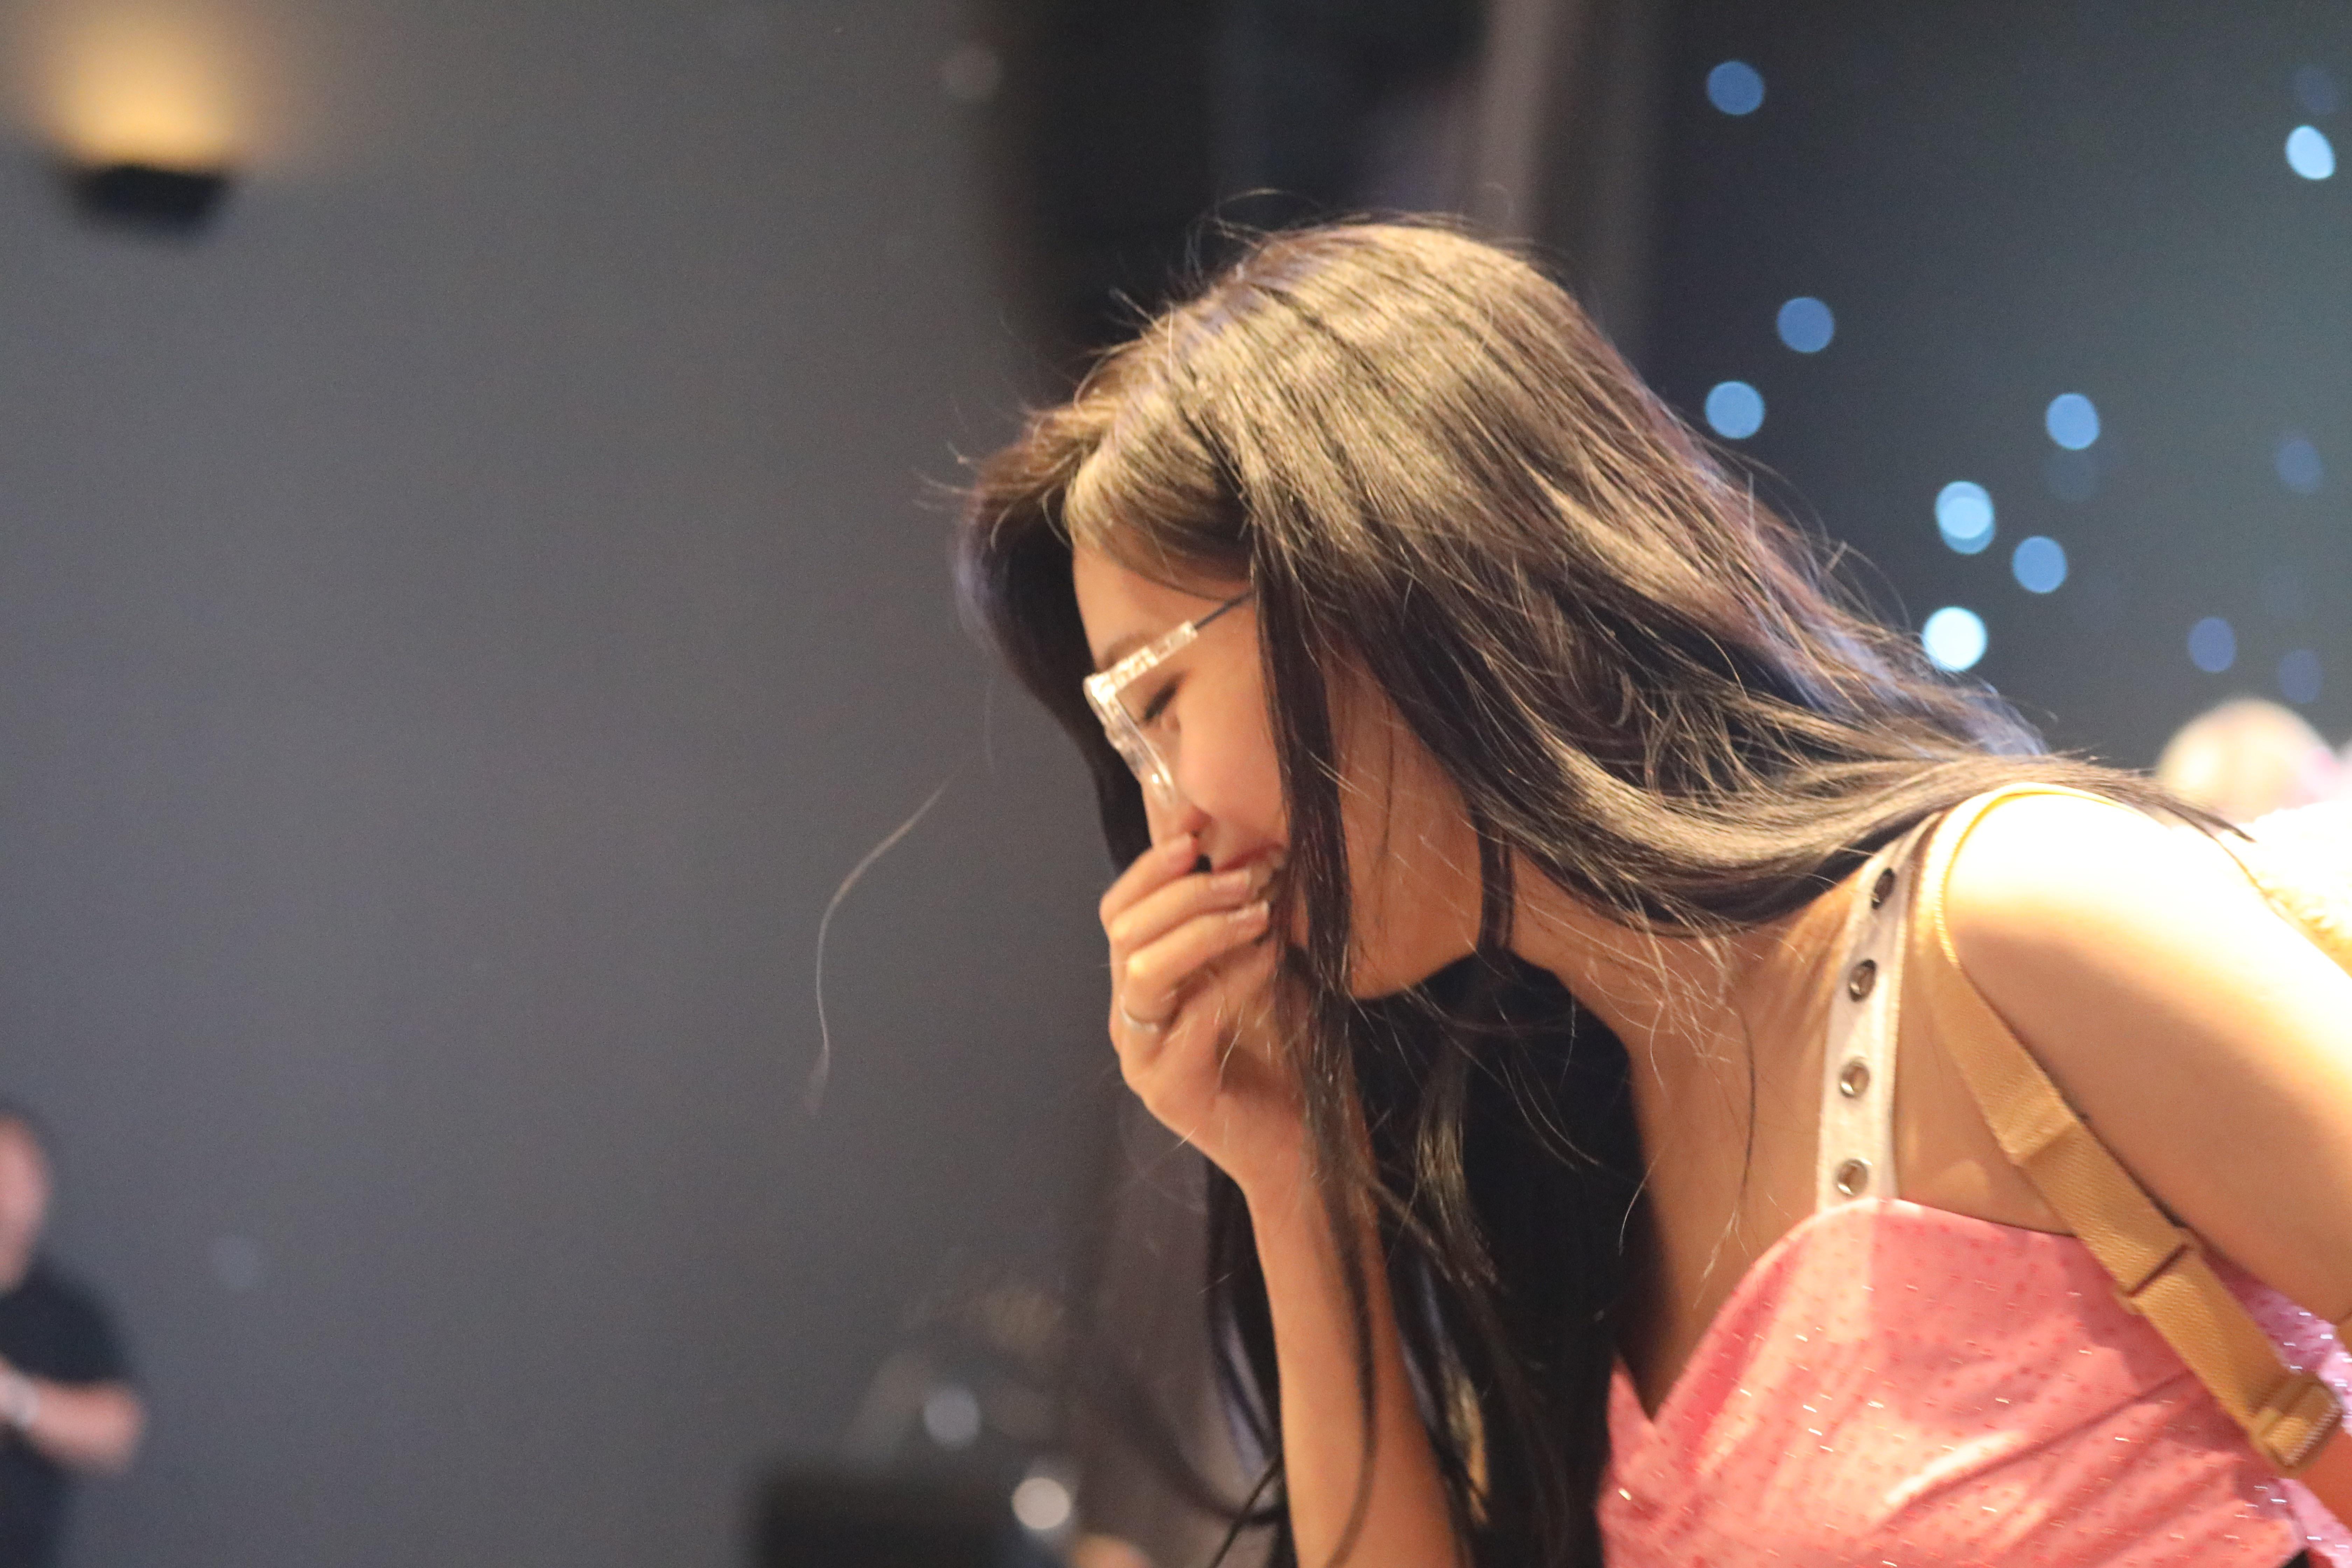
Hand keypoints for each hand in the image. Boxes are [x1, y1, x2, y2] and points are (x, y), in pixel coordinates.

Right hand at [1101, 832, 1303, 1193]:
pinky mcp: (1166, 1088)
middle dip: (1184, 891)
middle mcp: (1130, 1015)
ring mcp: (1141, 1054)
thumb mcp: (1265, 967)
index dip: (1152, 864)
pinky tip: (1271, 960)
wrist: (1309, 1146)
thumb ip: (1245, 918)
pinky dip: (1230, 979)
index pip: (1121, 908)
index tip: (1198, 829)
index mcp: (1144, 982)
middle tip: (1247, 872)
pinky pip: (1187, 1019)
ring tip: (1258, 911)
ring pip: (1140, 970)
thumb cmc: (1289, 1053)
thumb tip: (1255, 843)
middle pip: (1122, 930)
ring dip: (1200, 929)